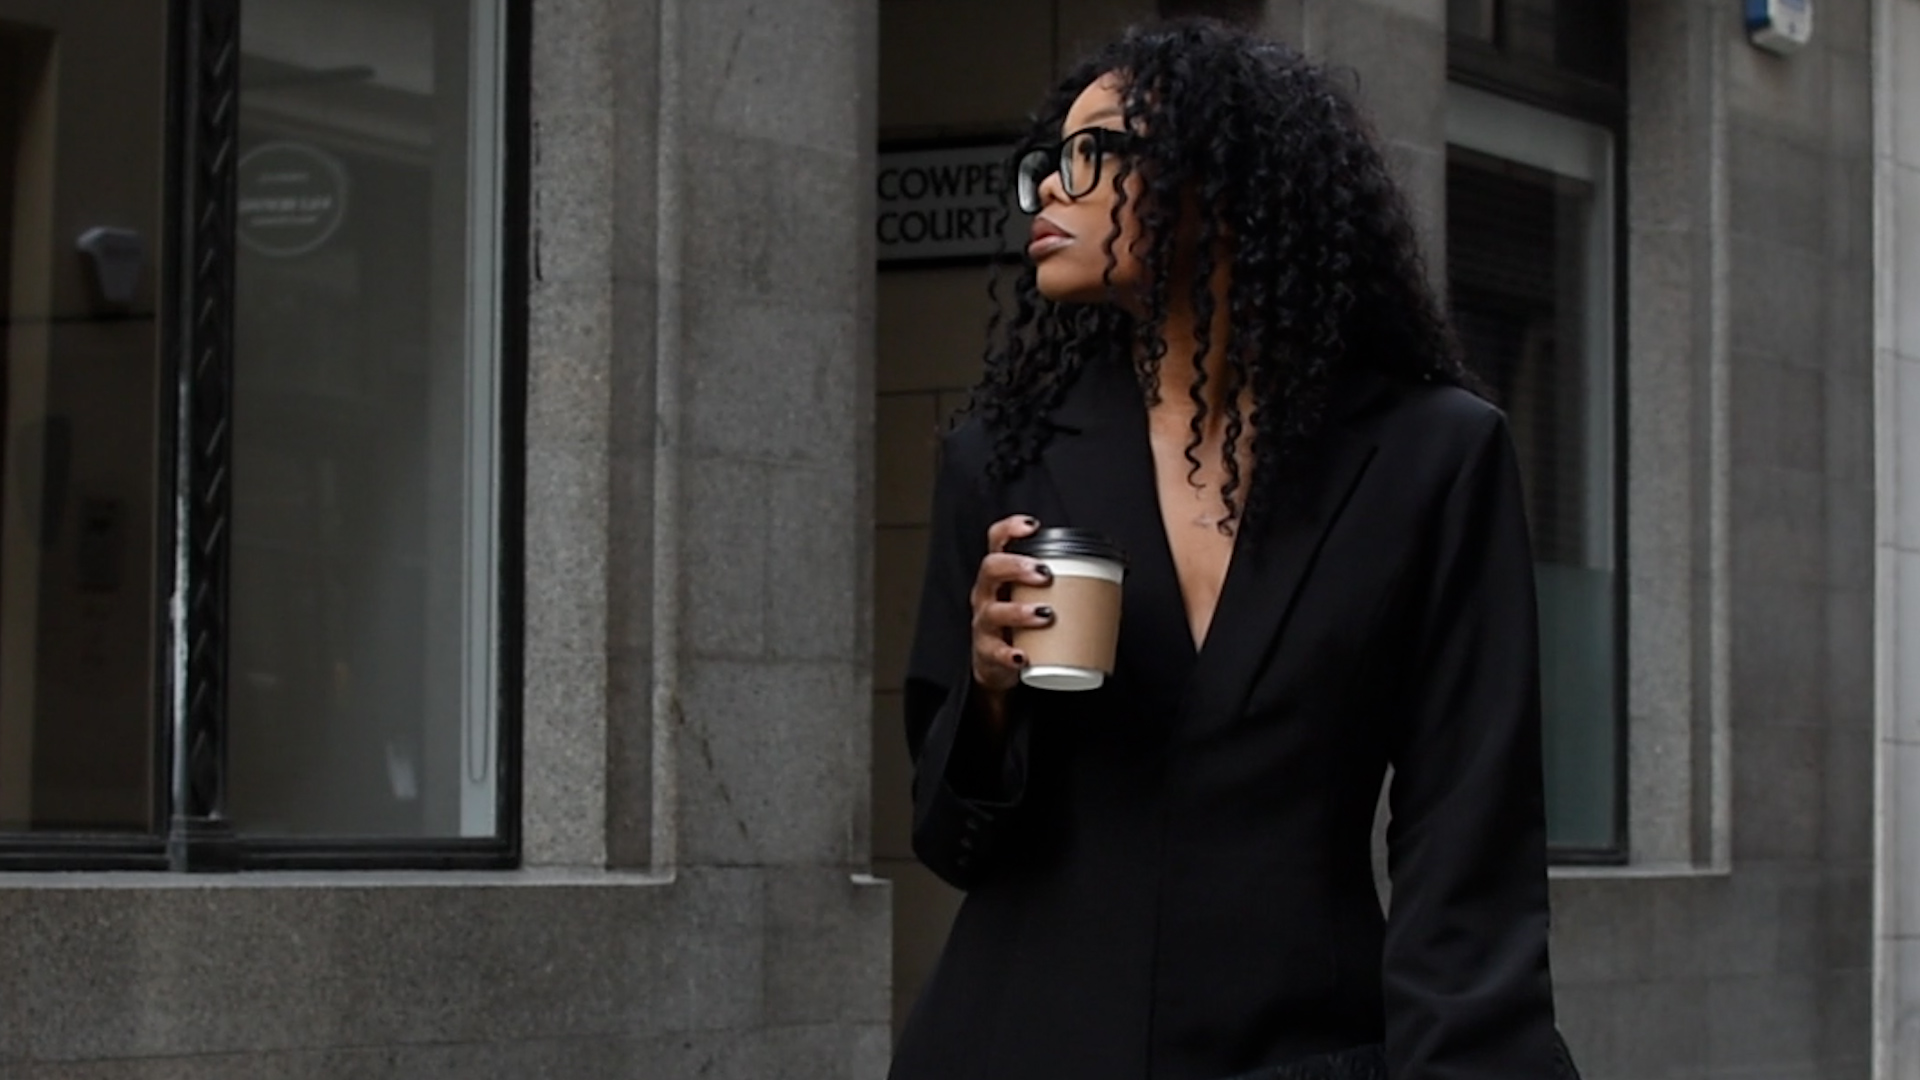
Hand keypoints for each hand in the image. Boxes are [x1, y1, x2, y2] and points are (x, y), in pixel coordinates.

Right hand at [970, 515, 1055, 704]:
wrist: (996, 663)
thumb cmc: (1022, 624)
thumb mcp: (1035, 598)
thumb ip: (1063, 585)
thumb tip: (1111, 578)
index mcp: (1001, 575)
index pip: (997, 542)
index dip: (1010, 529)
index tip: (1032, 527)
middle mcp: (987, 594)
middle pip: (991, 569)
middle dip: (1017, 567)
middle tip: (1045, 574)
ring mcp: (985, 623)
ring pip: (994, 611)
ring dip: (1020, 612)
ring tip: (1046, 614)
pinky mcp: (987, 652)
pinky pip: (995, 652)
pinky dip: (1009, 655)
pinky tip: (1023, 656)